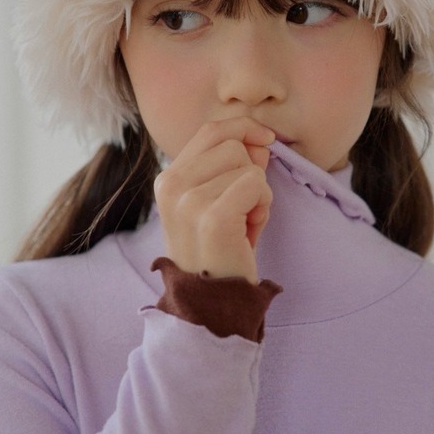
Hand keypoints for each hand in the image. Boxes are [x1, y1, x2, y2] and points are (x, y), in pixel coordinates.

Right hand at [153, 118, 274, 283]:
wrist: (210, 305)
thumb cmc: (220, 252)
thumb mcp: (217, 202)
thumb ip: (233, 167)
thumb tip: (260, 140)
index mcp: (167, 179)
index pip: (211, 130)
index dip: (244, 128)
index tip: (266, 140)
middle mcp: (170, 185)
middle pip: (234, 144)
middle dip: (251, 173)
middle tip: (242, 212)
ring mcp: (188, 201)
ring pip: (248, 165)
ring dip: (258, 194)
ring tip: (243, 225)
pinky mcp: (212, 216)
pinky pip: (256, 184)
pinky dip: (263, 206)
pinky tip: (250, 231)